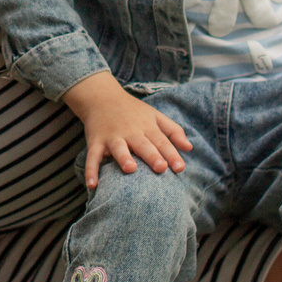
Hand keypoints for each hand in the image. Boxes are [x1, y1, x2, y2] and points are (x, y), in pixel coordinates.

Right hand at [63, 72, 192, 187]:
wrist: (102, 97)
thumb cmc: (133, 111)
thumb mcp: (155, 116)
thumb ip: (173, 131)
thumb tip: (190, 148)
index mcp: (147, 127)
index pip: (162, 141)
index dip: (171, 154)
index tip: (180, 168)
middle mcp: (131, 131)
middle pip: (143, 144)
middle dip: (152, 156)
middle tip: (160, 168)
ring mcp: (112, 137)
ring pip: (118, 148)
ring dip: (124, 158)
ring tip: (130, 169)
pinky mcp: (95, 142)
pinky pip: (93, 157)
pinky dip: (91, 170)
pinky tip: (93, 185)